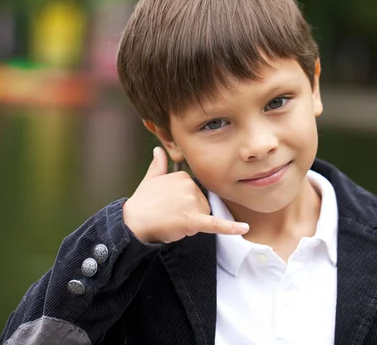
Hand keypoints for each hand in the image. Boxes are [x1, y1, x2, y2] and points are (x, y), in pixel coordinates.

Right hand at [123, 147, 248, 243]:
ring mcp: (191, 203)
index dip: (184, 203)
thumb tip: (157, 149)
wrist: (132, 222)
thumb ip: (158, 164)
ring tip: (171, 222)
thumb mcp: (150, 179)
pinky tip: (244, 228)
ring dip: (191, 223)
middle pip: (202, 204)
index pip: (195, 192)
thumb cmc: (142, 203)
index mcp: (183, 176)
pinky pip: (216, 224)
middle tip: (168, 216)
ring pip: (204, 216)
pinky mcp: (193, 220)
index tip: (168, 205)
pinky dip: (231, 228)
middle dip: (189, 213)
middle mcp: (189, 185)